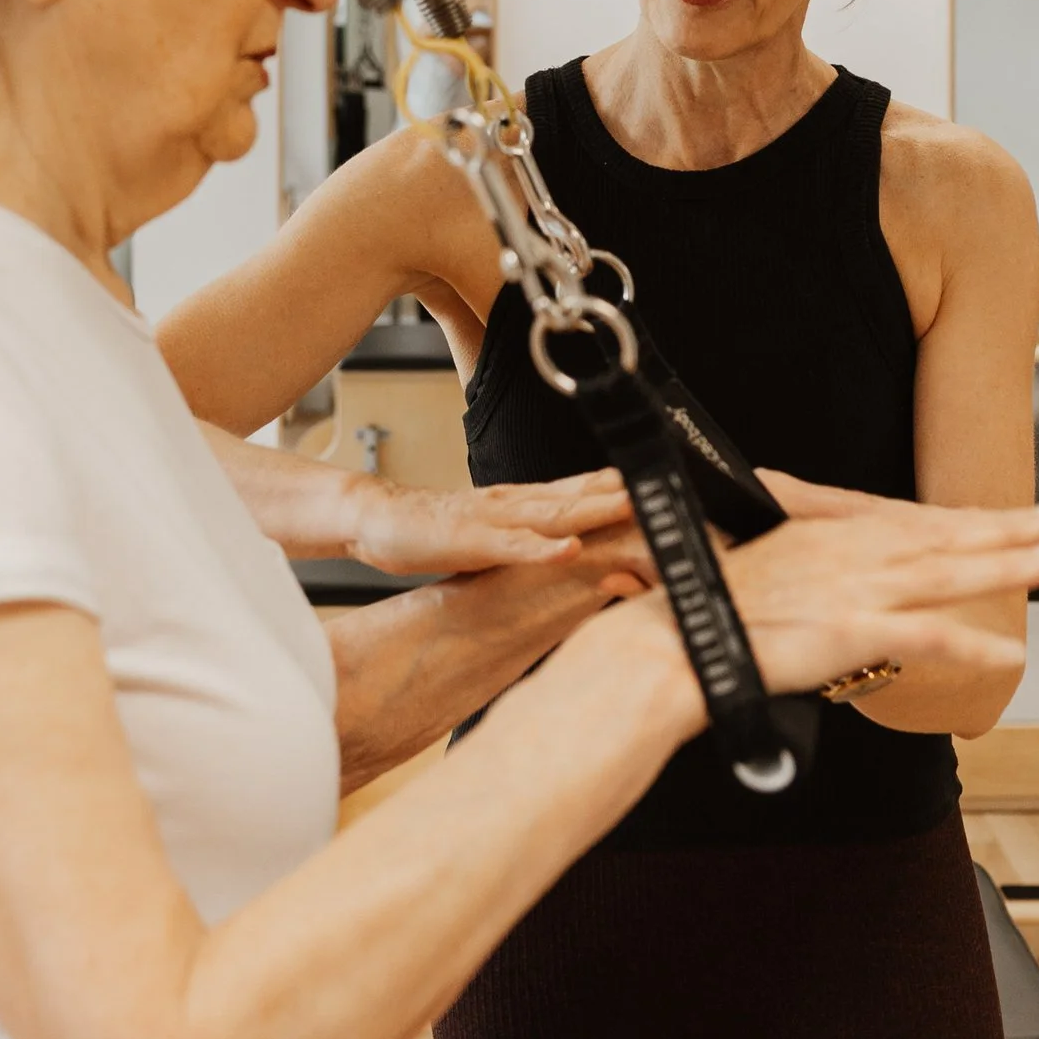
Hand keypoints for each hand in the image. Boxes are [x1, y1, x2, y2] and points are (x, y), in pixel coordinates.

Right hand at [341, 468, 637, 580]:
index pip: (576, 490)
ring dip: (594, 509)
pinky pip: (511, 547)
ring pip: (552, 514)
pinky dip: (542, 549)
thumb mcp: (488, 532)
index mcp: (517, 502)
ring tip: (631, 505)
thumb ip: (522, 536)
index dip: (618, 488)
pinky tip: (569, 550)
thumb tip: (558, 546)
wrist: (373, 517)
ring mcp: (492, 520)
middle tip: (665, 493)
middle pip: (576, 497)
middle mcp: (511, 503)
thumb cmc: (428, 528)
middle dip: (621, 495)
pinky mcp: (469, 542)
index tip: (659, 488)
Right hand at [717, 493, 1038, 703]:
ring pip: (947, 572)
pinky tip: (1008, 653)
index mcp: (828, 535)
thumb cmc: (706, 613)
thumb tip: (837, 580)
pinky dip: (972, 646)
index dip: (965, 517)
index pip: (912, 521)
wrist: (674, 643)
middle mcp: (847, 554)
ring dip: (1006, 565)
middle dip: (1006, 527)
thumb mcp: (764, 568)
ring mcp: (852, 590)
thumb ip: (810, 570)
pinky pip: (927, 638)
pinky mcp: (850, 631)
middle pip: (942, 535)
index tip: (1007, 515)